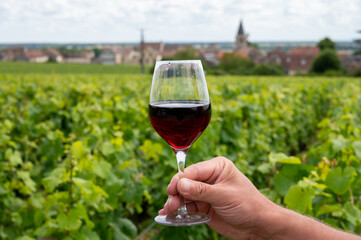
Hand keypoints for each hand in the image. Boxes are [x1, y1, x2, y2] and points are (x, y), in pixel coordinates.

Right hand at [159, 157, 275, 239]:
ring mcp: (205, 192)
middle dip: (176, 193)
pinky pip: (187, 207)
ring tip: (171, 212)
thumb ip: (201, 191)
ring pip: (184, 195)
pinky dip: (179, 211)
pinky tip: (169, 215)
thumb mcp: (224, 196)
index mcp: (217, 167)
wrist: (258, 225)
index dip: (180, 180)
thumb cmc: (248, 205)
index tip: (172, 190)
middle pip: (185, 182)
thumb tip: (180, 184)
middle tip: (172, 205)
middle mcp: (209, 177)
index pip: (193, 171)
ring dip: (176, 203)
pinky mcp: (203, 206)